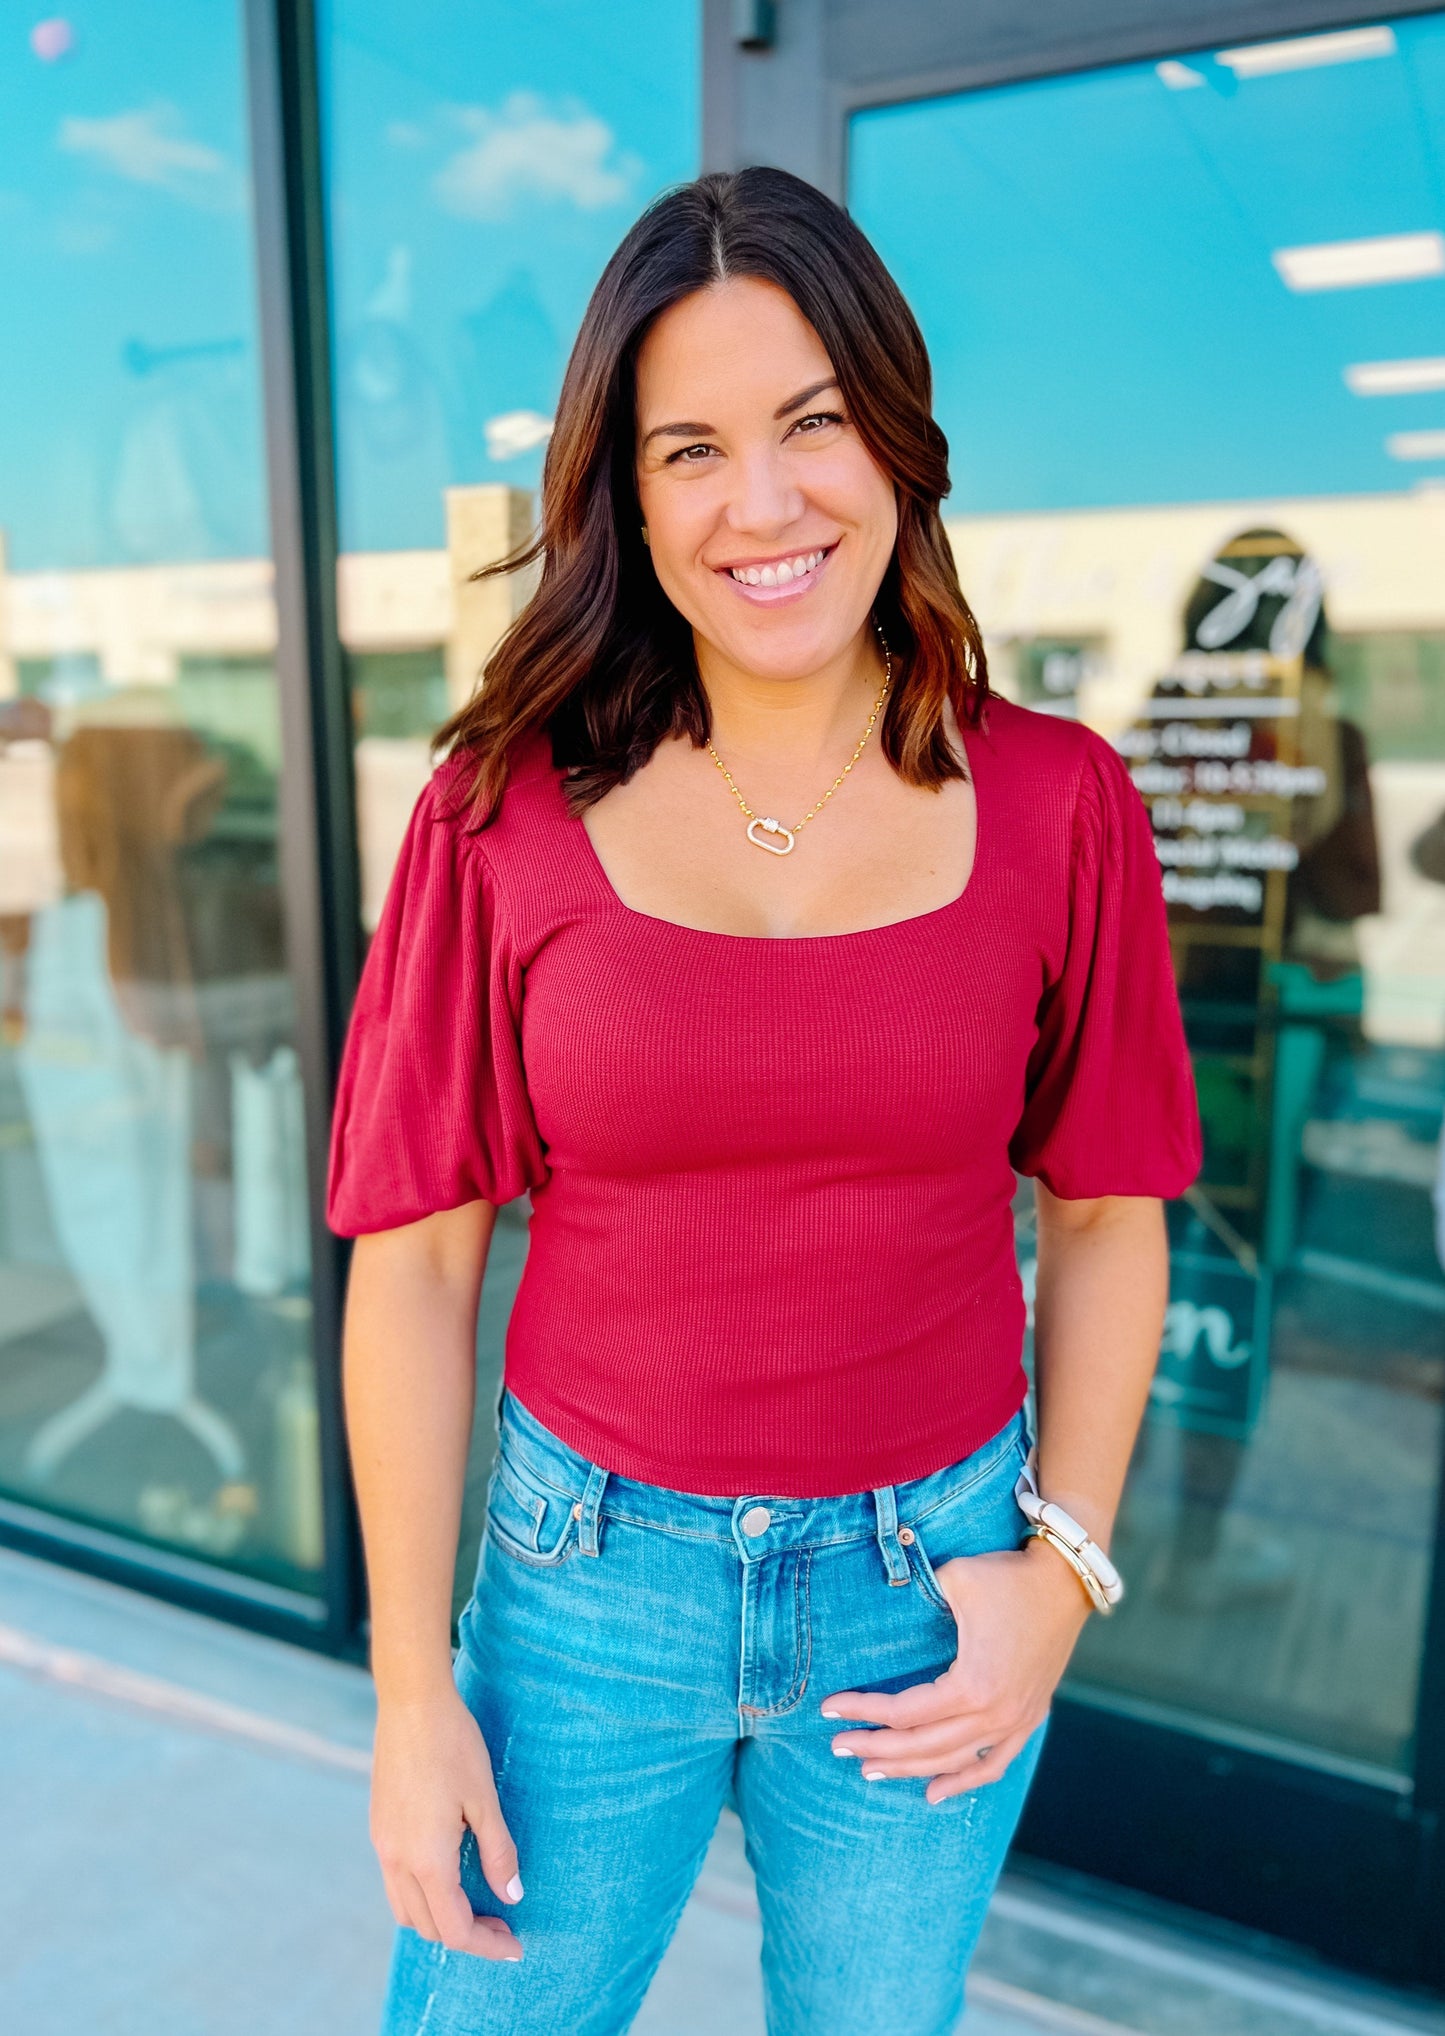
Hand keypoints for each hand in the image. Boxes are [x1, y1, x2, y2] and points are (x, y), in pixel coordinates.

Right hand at [371, 1687, 523, 1958]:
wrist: (411, 1703)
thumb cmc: (453, 1745)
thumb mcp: (485, 1799)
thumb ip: (498, 1852)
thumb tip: (512, 1896)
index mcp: (425, 1860)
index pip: (454, 1929)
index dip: (487, 1945)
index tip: (516, 1946)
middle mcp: (396, 1860)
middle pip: (428, 1927)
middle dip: (467, 1935)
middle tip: (503, 1922)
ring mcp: (382, 1844)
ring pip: (406, 1909)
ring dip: (440, 1919)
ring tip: (477, 1905)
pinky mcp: (379, 1827)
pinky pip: (396, 1882)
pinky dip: (423, 1895)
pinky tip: (450, 1873)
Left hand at [821, 1542, 1090, 1802]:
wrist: (1065, 1581)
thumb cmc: (1006, 1577)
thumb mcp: (954, 1578)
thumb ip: (916, 1592)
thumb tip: (881, 1601)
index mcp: (973, 1685)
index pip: (904, 1711)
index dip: (863, 1711)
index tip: (829, 1708)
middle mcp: (995, 1714)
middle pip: (922, 1745)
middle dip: (875, 1747)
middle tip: (838, 1746)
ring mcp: (1016, 1721)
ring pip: (953, 1760)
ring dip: (910, 1769)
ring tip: (871, 1770)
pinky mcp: (1029, 1718)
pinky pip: (994, 1763)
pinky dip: (964, 1781)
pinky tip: (934, 1794)